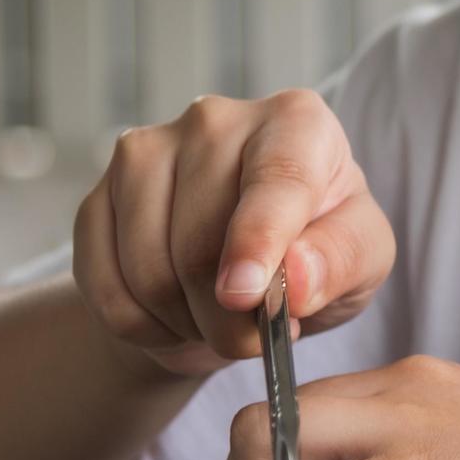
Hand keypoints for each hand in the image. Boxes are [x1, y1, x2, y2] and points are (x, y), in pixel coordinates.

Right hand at [71, 90, 394, 378]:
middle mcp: (215, 121)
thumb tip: (297, 276)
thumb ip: (342, 259)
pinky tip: (173, 318)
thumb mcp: (363, 258)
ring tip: (217, 322)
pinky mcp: (96, 196)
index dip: (257, 241)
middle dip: (228, 316)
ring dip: (185, 323)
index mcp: (296, 122)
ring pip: (147, 268)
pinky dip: (139, 326)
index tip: (245, 297)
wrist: (245, 268)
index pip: (276, 178)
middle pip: (201, 239)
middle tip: (252, 338)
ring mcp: (145, 152)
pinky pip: (103, 286)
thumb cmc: (317, 250)